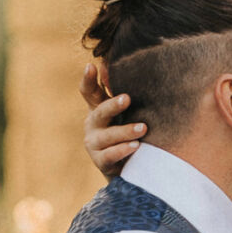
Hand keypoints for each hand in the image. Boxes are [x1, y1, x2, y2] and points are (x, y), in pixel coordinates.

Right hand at [81, 57, 145, 175]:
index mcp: (98, 108)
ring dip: (125, 131)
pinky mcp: (100, 162)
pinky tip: (135, 146)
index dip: (88, 79)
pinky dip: (123, 150)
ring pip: (107, 136)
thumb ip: (119, 92)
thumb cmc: (127, 132)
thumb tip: (113, 65)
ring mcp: (93, 143)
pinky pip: (110, 155)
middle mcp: (92, 124)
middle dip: (113, 105)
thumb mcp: (125, 112)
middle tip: (127, 98)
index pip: (89, 92)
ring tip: (143, 128)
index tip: (91, 66)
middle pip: (99, 112)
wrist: (127, 167)